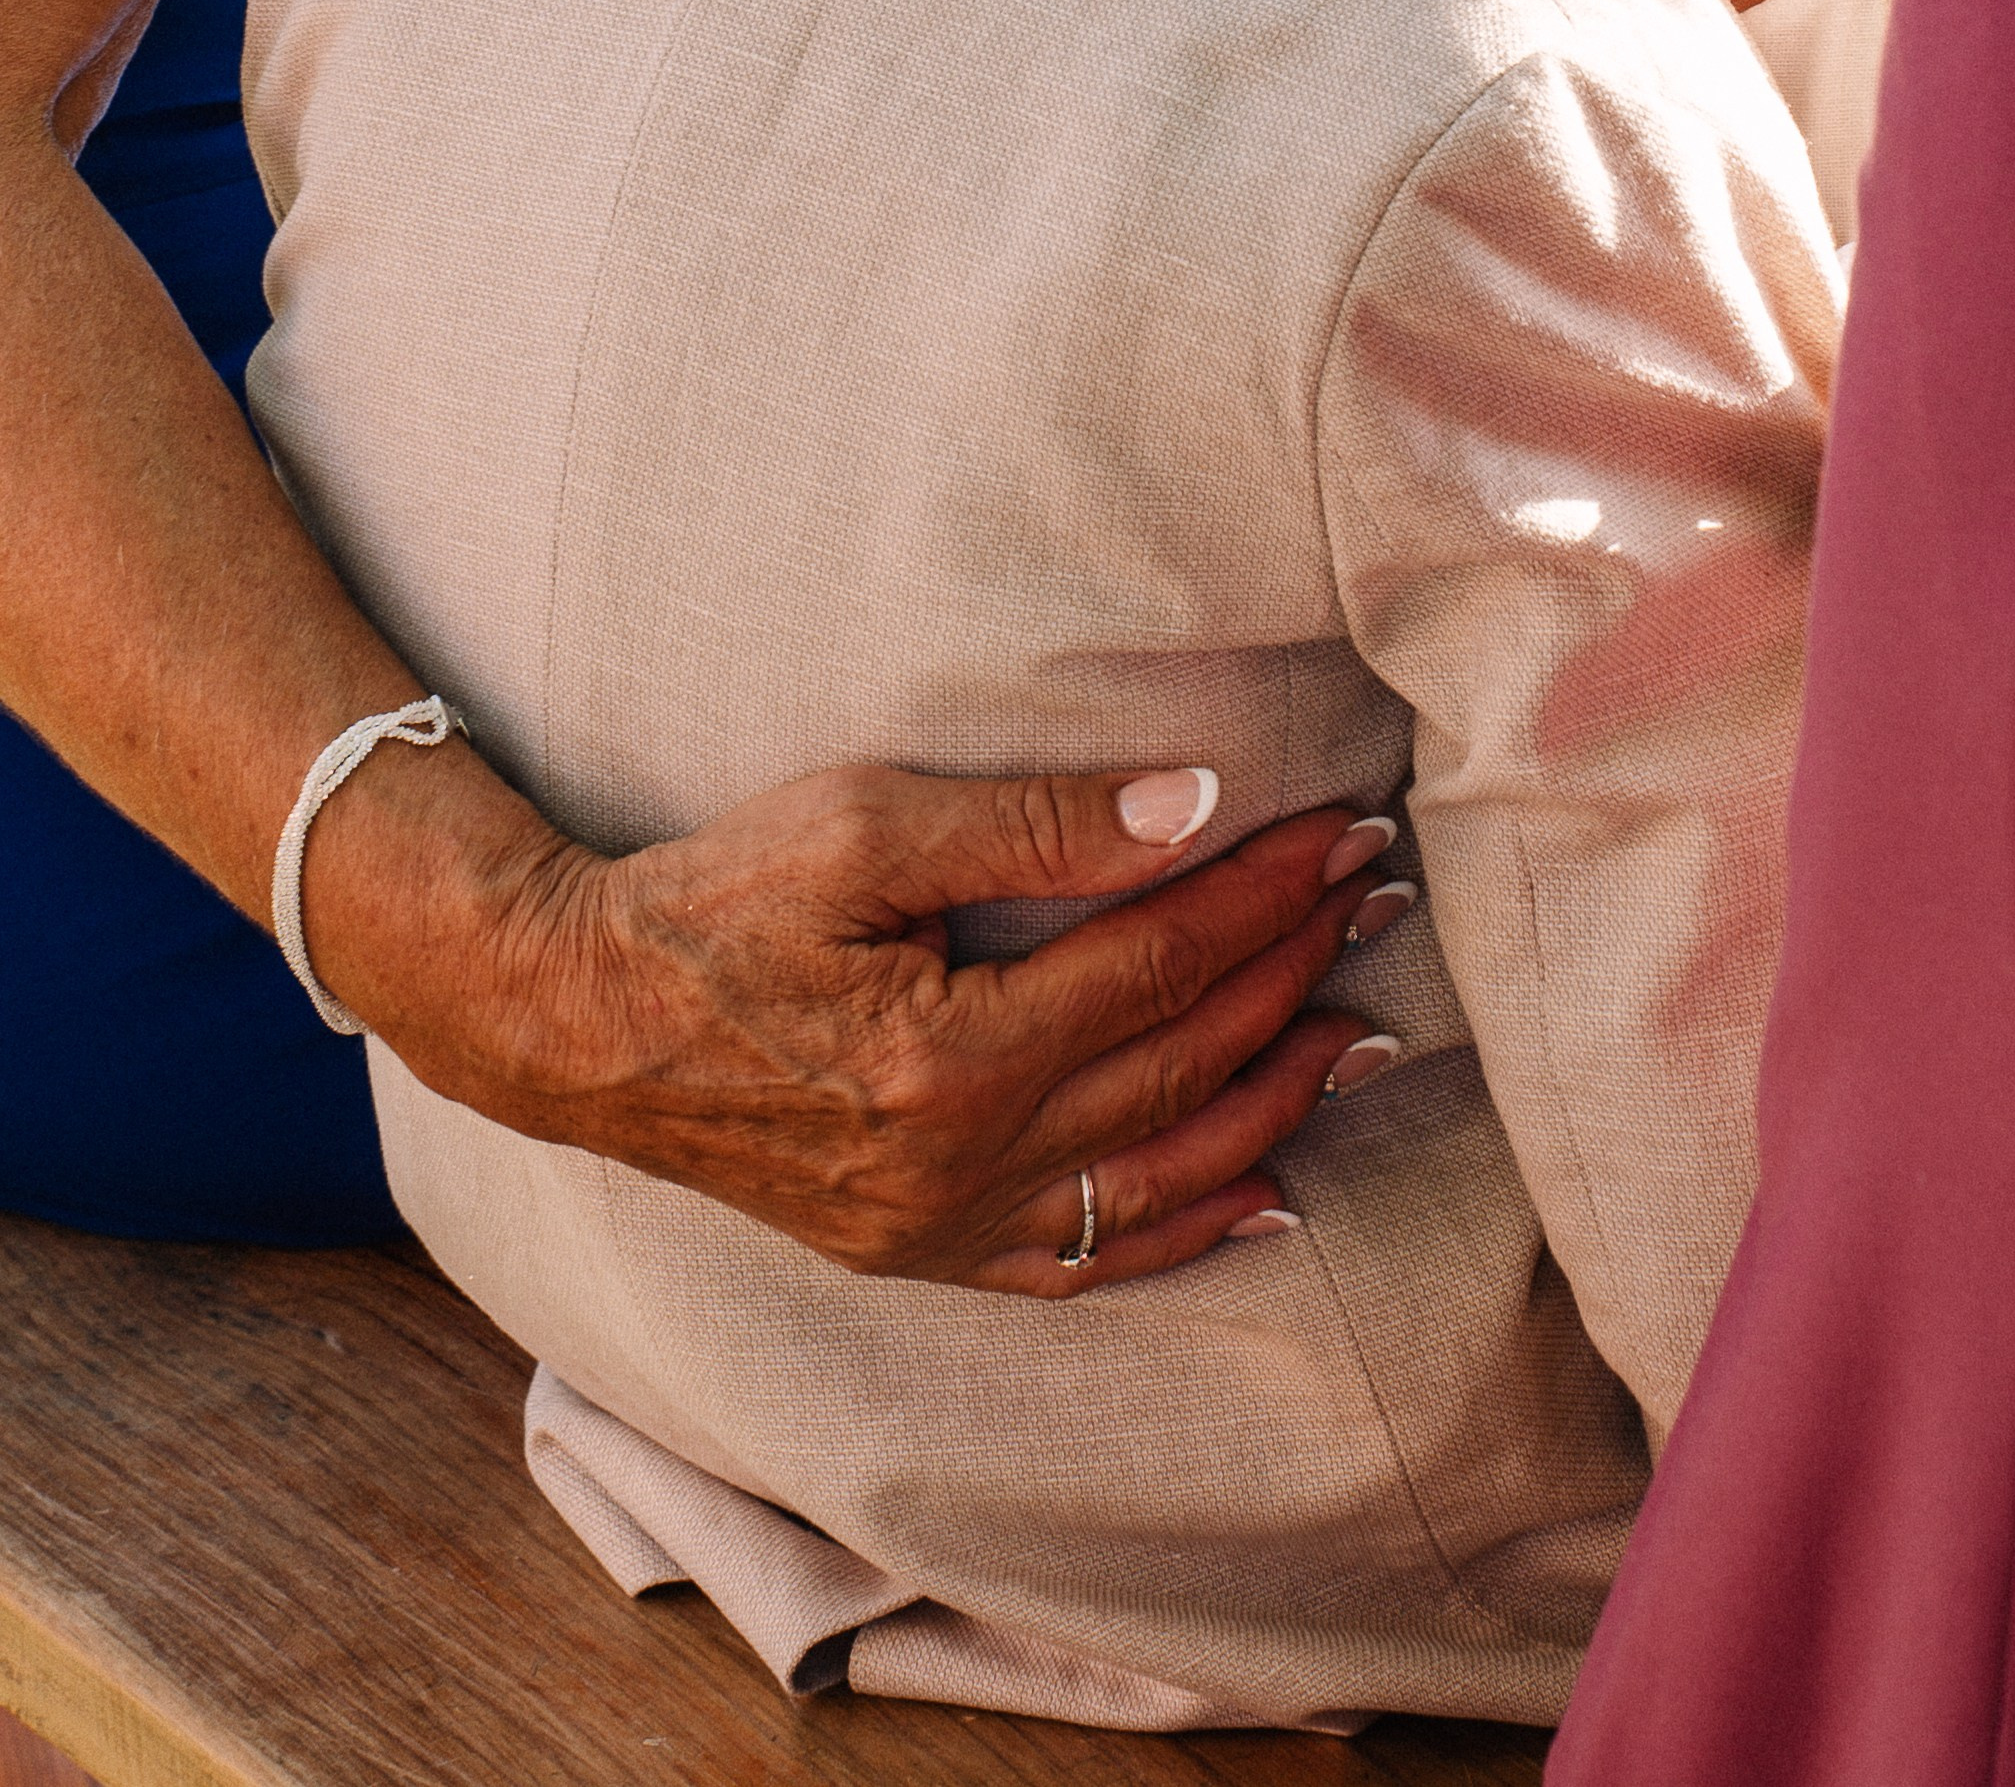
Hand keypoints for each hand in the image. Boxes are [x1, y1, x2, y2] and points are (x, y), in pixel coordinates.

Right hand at [408, 764, 1406, 1296]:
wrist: (578, 1020)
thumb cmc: (713, 900)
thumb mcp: (862, 824)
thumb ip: (1032, 825)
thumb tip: (1190, 808)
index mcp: (946, 1056)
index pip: (1158, 965)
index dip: (1265, 896)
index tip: (1343, 835)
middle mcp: (955, 1168)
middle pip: (1176, 1065)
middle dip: (1294, 975)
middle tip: (1377, 899)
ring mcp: (938, 1230)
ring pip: (1155, 1178)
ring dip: (1275, 1103)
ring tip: (1362, 1032)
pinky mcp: (916, 1254)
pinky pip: (1085, 1265)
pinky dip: (1186, 1230)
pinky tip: (1263, 1195)